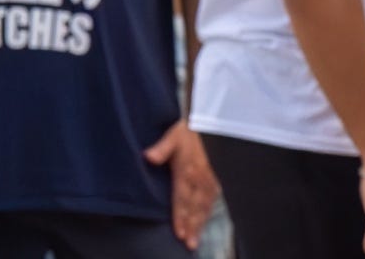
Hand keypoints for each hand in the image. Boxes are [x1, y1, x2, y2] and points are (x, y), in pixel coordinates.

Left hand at [143, 119, 219, 248]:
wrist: (208, 121)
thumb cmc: (187, 131)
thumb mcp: (173, 134)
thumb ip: (161, 147)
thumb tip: (148, 157)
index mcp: (188, 169)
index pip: (183, 197)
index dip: (181, 215)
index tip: (179, 232)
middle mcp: (201, 177)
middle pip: (195, 206)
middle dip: (192, 226)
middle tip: (189, 244)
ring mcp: (210, 179)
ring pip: (204, 206)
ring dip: (200, 224)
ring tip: (195, 241)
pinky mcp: (215, 179)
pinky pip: (212, 200)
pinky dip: (207, 214)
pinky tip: (203, 224)